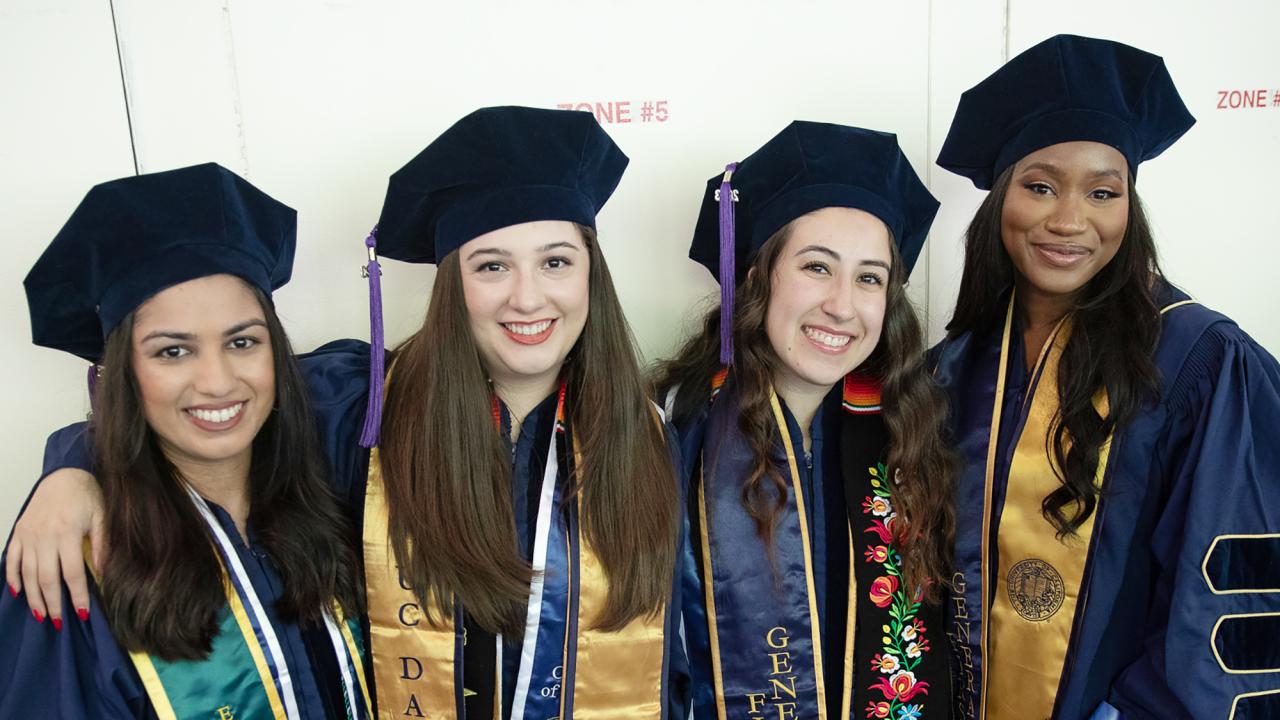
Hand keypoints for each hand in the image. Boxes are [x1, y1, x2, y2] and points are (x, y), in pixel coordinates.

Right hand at [5, 468, 103, 628]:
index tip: (82, 613)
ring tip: (41, 615)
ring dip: (33, 597)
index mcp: (67, 533)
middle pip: (47, 578)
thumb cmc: (87, 495)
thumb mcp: (102, 516)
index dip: (77, 595)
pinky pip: (11, 559)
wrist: (64, 474)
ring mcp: (28, 535)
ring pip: (27, 573)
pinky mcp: (18, 532)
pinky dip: (12, 577)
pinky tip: (18, 593)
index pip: (72, 573)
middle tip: (58, 622)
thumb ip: (102, 544)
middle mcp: (44, 536)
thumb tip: (104, 572)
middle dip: (53, 604)